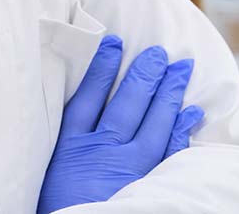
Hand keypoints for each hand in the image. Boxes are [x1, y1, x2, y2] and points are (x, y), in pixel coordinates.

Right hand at [37, 36, 204, 213]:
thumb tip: (80, 104)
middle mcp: (99, 151)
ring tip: (181, 67)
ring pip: (150, 121)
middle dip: (145, 74)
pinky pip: (167, 152)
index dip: (101, 67)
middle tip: (160, 51)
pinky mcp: (143, 186)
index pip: (87, 96)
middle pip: (126, 103)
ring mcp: (125, 168)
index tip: (114, 41)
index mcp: (69, 145)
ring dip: (168, 92)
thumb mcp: (48, 167)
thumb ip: (65, 135)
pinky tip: (191, 113)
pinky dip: (180, 130)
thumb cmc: (55, 206)